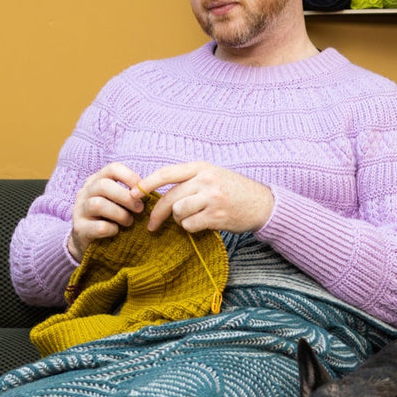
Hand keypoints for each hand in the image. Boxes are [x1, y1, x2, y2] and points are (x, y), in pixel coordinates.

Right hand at [70, 163, 144, 259]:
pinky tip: (116, 232)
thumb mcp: (119, 203)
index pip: (113, 169)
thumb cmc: (110, 219)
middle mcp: (85, 193)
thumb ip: (131, 195)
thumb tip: (152, 192)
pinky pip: (99, 227)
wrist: (89, 244)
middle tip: (139, 209)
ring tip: (129, 222)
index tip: (142, 191)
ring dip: (120, 214)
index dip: (130, 177)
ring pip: (98, 204)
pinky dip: (112, 229)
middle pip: (103, 185)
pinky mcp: (80, 229)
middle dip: (126, 197)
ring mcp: (79, 211)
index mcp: (96, 182)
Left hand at [136, 161, 275, 234]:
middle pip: (170, 198)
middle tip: (151, 225)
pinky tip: (202, 225)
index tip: (133, 193)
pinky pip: (191, 225)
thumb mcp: (213, 175)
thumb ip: (190, 180)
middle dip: (157, 214)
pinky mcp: (217, 216)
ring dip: (181, 221)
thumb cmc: (235, 191)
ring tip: (192, 220)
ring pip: (179, 212)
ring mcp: (212, 198)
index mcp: (202, 167)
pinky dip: (192, 229)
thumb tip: (160, 194)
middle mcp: (206, 180)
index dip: (147, 183)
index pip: (167, 173)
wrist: (263, 204)